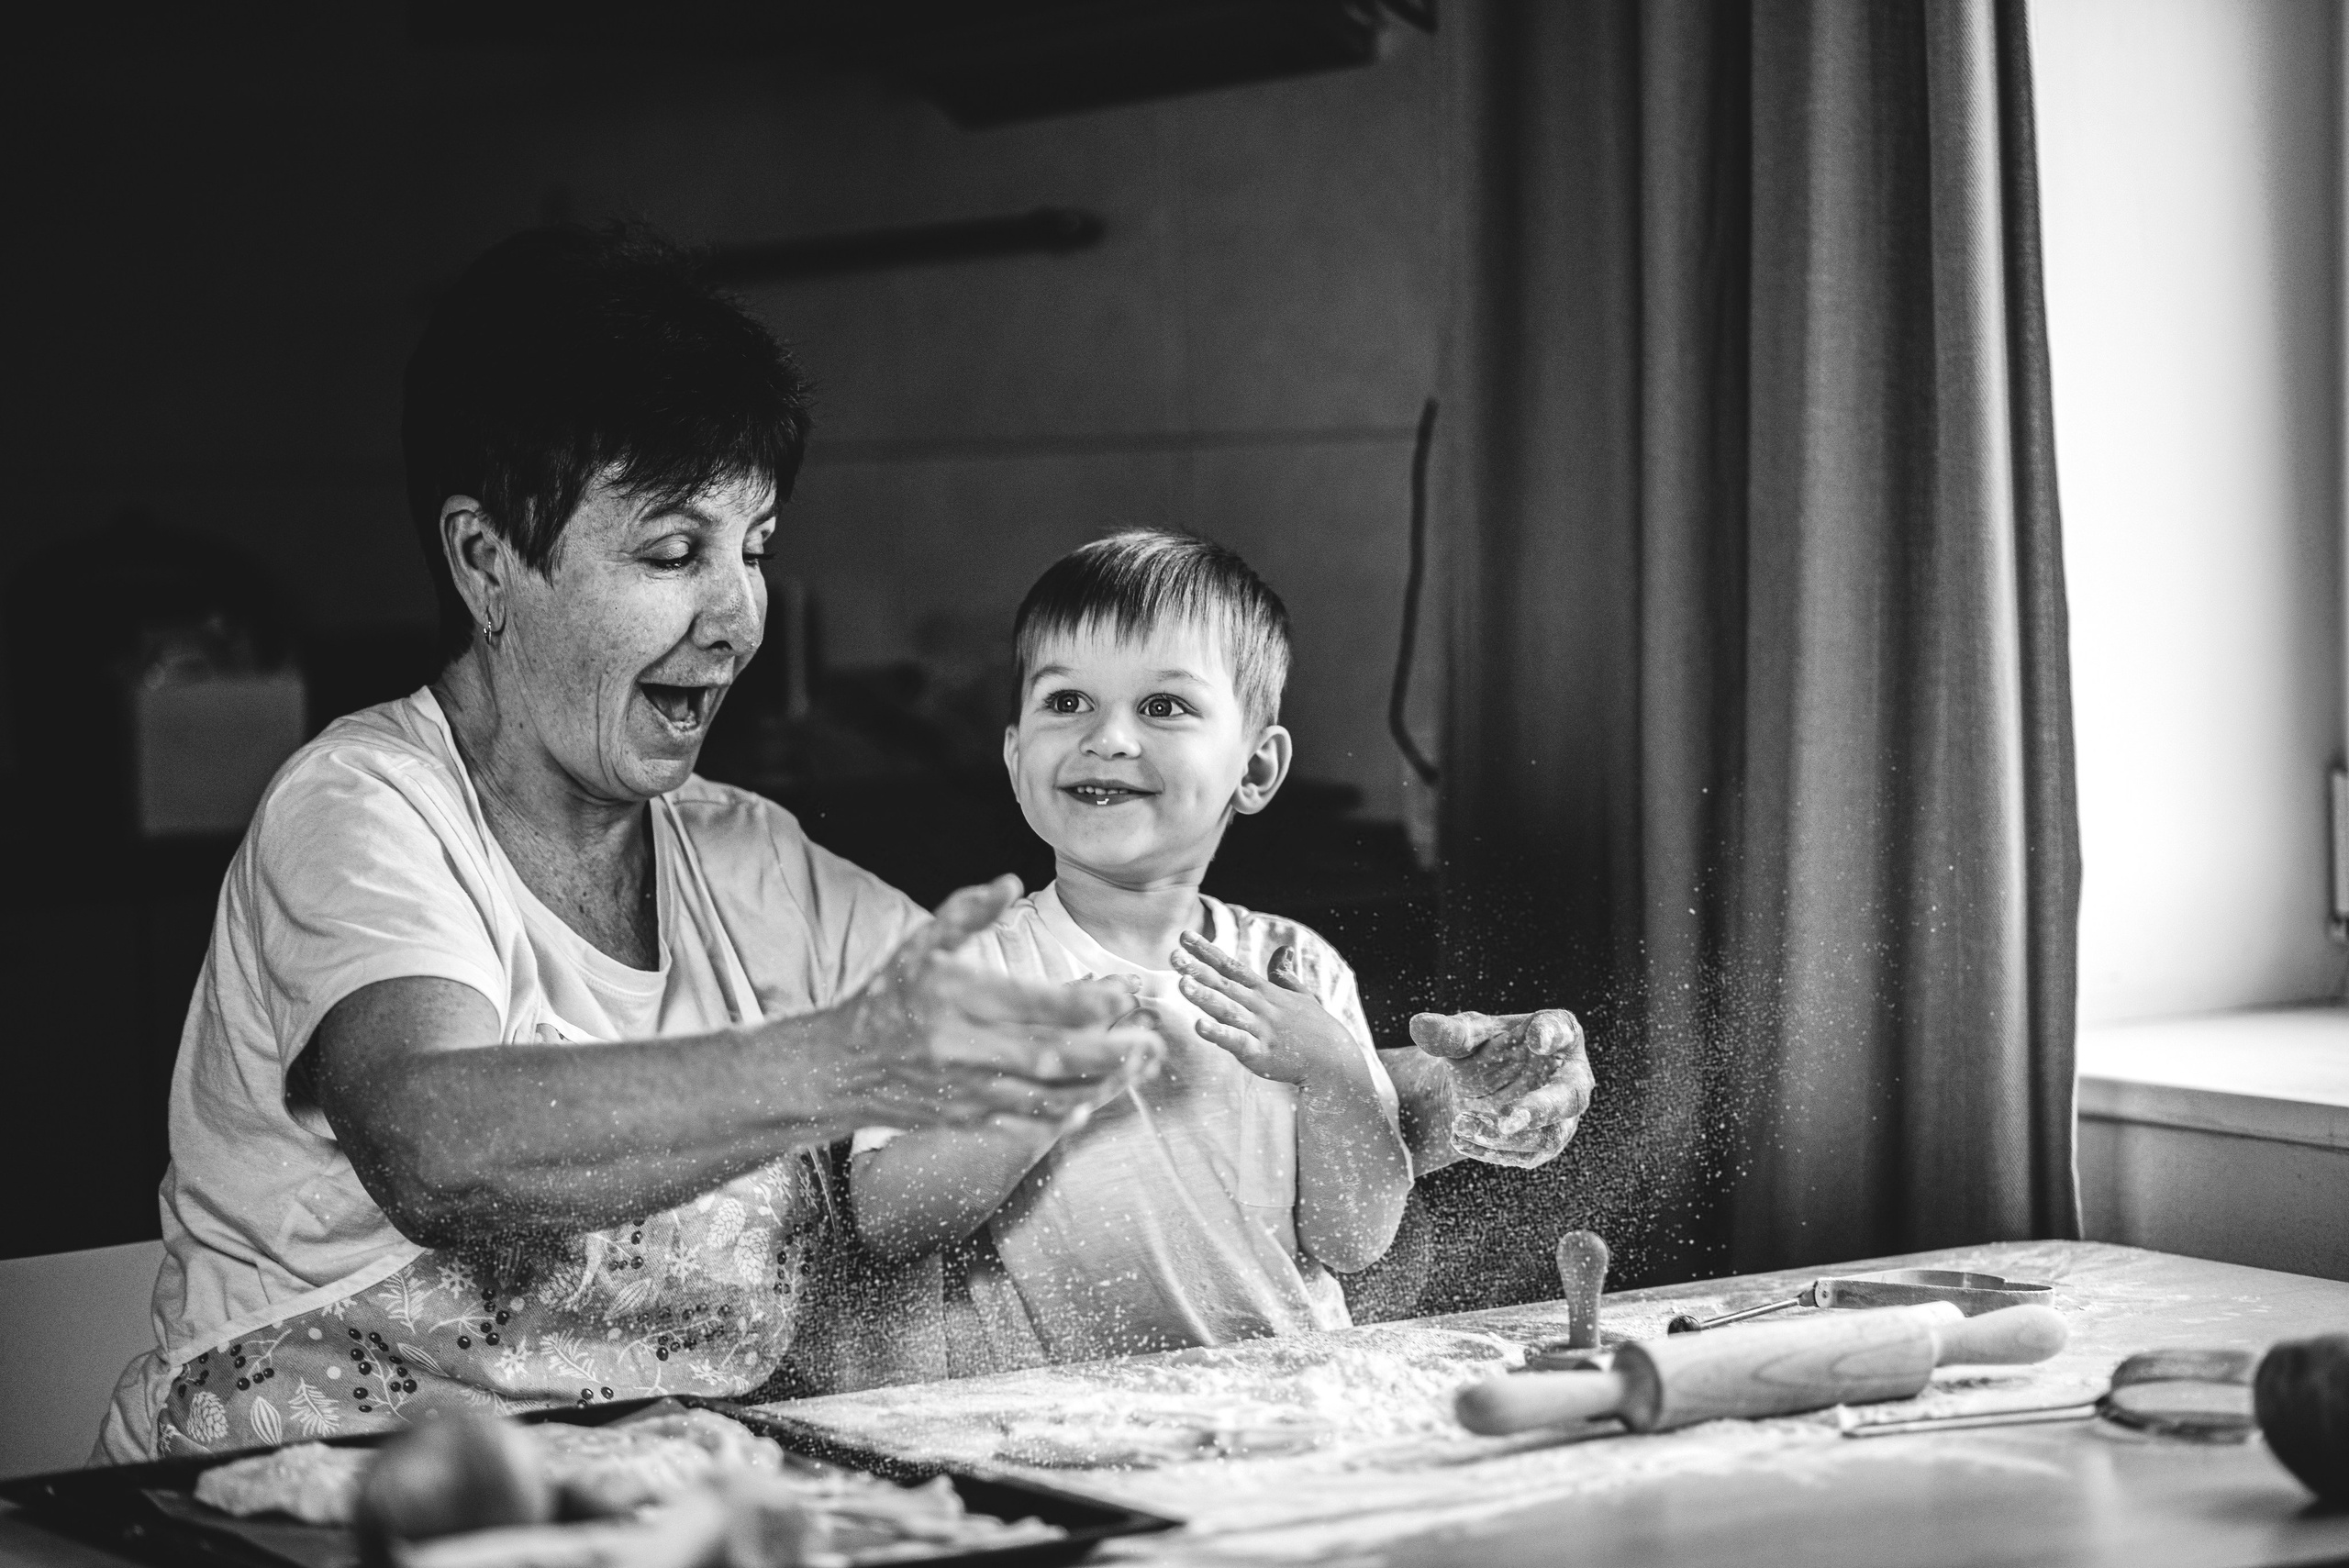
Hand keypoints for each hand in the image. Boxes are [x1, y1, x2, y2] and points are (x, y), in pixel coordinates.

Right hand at [830, 876, 1162, 1126]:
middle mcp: (965, 1048)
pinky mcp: (964, 1117)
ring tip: (1138, 1069)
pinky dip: (1059, 1116)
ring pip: (1046, 1095)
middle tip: (1153, 1041)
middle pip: (1053, 1056)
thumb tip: (1008, 879)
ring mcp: (966, 1089)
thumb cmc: (887, 997)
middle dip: (1110, 1051)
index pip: (1039, 1003)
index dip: (1090, 1002)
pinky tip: (1089, 1107)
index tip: (1124, 992)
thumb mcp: (920, 943)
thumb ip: (966, 912)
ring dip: (1098, 1085)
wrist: (840, 1065)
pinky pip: (1021, 1121)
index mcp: (958, 999)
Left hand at [1171, 932, 1362, 1087]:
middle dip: (1198, 970)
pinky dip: (1218, 1034)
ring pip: (1227, 1010)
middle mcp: (1260, 1006)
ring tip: (1183, 983)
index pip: (1231, 966)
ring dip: (1205, 996)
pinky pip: (1237, 1042)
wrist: (1335, 1061)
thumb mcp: (1302, 995)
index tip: (1185, 935)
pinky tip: (1199, 1025)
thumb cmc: (1317, 1028)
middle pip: (1224, 985)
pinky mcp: (1261, 1054)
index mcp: (1265, 991)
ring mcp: (1260, 1030)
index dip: (1207, 951)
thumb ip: (1285, 974)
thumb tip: (1284, 949)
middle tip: (1173, 955)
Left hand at [1408, 1009, 1593, 1167]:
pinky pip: (1523, 1156)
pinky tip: (1460, 1139)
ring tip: (1461, 1124)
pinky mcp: (1542, 1146)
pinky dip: (1489, 1151)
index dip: (1552, 1034)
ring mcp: (1561, 1117)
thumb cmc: (1483, 1049)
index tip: (1535, 1038)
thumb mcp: (1465, 1035)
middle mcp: (1570, 1078)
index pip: (1563, 1030)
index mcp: (1558, 1034)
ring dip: (1503, 1137)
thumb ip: (1450, 1032)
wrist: (1475, 1087)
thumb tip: (1420, 1026)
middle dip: (1540, 1109)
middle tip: (1508, 1119)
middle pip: (1569, 1097)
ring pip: (1546, 1137)